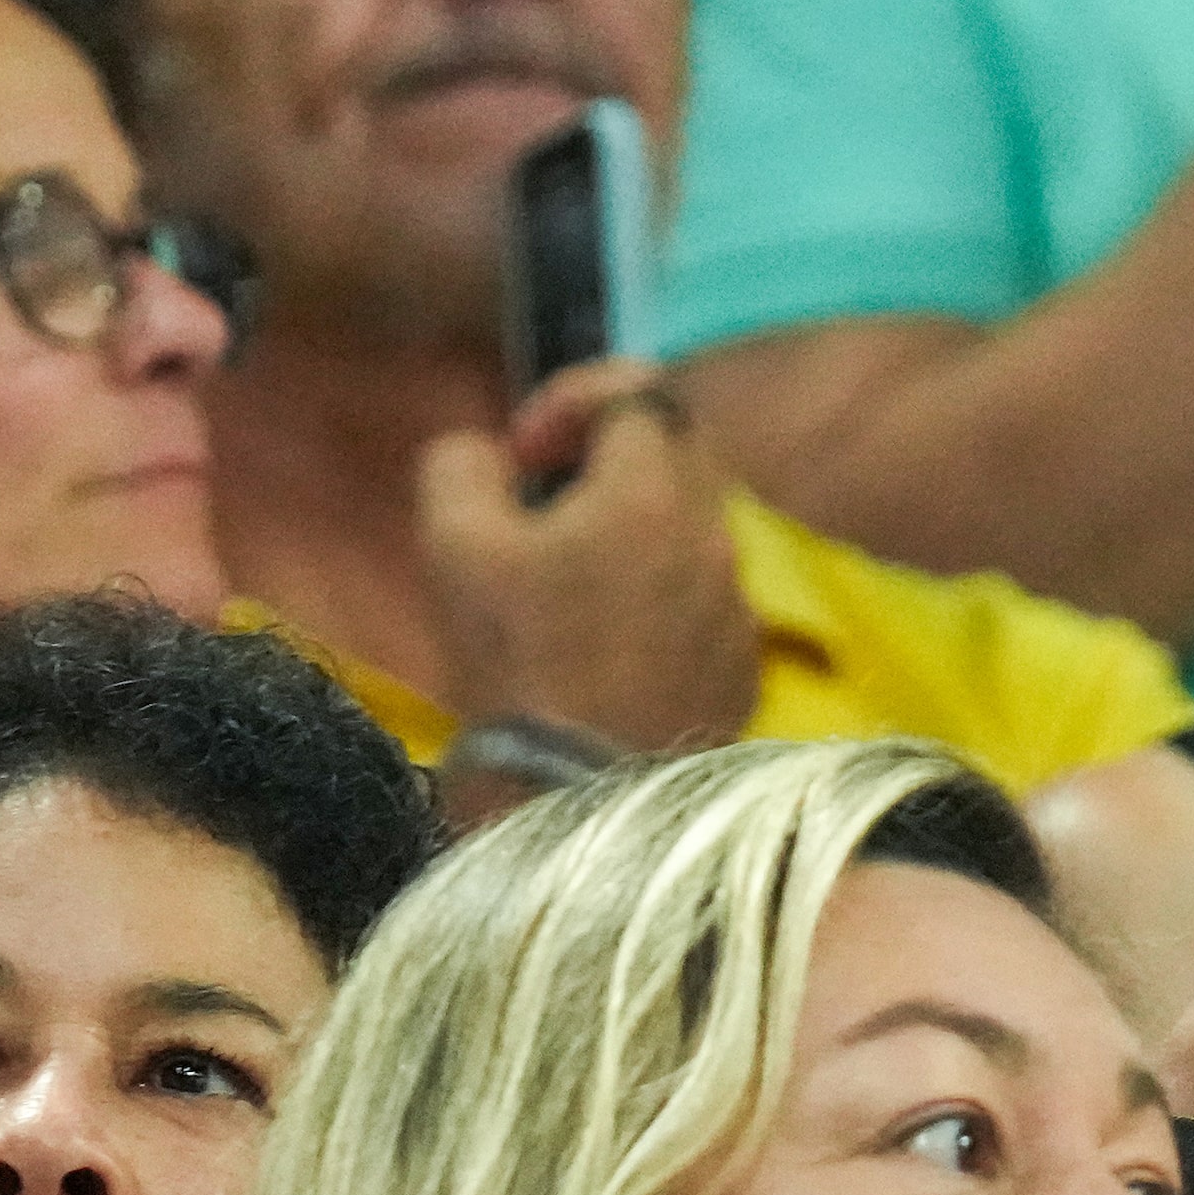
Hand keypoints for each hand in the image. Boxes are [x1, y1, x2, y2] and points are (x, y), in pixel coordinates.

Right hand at [418, 359, 761, 752]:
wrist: (574, 803)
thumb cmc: (513, 666)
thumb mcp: (452, 545)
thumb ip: (463, 465)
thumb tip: (490, 456)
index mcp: (654, 494)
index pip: (639, 392)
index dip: (571, 400)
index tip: (523, 454)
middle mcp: (716, 539)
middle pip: (675, 455)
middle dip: (606, 461)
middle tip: (540, 508)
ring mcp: (737, 609)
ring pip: (690, 531)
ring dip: (630, 533)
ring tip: (565, 586)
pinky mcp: (741, 670)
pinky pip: (703, 602)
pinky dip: (657, 599)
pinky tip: (604, 650)